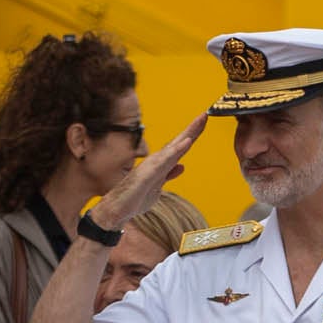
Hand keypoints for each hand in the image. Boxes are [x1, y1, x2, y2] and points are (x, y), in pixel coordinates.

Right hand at [94, 111, 204, 230]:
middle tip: (205, 114)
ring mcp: (154, 165)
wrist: (117, 209)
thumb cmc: (135, 197)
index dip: (192, 134)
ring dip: (188, 133)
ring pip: (175, 146)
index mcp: (162, 163)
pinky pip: (166, 159)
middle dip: (192, 127)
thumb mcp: (158, 186)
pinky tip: (187, 141)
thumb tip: (182, 166)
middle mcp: (158, 160)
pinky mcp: (149, 173)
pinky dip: (177, 149)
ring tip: (200, 120)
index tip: (203, 122)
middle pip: (179, 141)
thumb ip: (169, 175)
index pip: (180, 147)